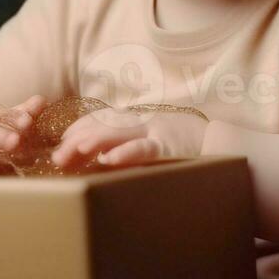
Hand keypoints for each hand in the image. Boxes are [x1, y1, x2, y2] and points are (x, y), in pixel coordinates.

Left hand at [50, 107, 208, 169]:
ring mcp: (155, 131)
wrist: (223, 139)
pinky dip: (126, 152)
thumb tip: (100, 158)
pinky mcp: (169, 146)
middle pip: (100, 125)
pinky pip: (144, 148)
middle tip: (55, 159)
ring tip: (71, 153)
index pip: (98, 119)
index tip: (59, 144)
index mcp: (136, 118)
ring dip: (91, 142)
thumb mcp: (153, 139)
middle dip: (75, 140)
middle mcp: (141, 121)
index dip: (76, 130)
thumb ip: (130, 144)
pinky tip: (109, 160)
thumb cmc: (186, 143)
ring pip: (116, 133)